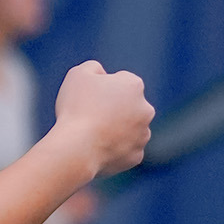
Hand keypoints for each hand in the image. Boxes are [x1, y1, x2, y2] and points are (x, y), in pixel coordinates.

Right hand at [51, 61, 152, 176]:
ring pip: (129, 129)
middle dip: (114, 109)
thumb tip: (102, 74)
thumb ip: (93, 68)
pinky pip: (125, 150)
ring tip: (92, 134)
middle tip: (89, 116)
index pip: (120, 81)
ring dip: (116, 129)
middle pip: (128, 105)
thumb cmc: (76, 107)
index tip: (88, 98)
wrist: (77, 147)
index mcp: (134, 85)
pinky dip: (114, 150)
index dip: (101, 88)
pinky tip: (97, 149)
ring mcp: (143, 134)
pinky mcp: (137, 156)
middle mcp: (146, 109)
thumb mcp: (78, 74)